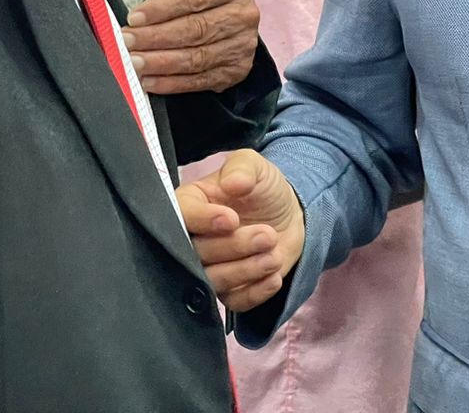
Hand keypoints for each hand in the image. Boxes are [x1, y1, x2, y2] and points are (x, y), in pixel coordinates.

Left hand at [121, 0, 260, 94]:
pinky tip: (149, 81)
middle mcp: (244, 13)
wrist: (224, 14)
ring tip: (134, 62)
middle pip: (196, 29)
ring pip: (197, 57)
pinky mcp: (237, 70)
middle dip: (156, 37)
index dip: (162, 9)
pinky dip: (172, 84)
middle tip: (126, 41)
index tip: (133, 17)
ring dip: (161, 63)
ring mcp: (243, 44)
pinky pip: (201, 80)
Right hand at [177, 150, 304, 311]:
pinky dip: (255, 292)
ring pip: (212, 281)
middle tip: (267, 235)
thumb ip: (242, 168)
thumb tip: (233, 182)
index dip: (203, 221)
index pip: (180, 217)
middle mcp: (192, 239)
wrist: (288, 215)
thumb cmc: (262, 189)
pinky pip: (234, 301)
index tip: (231, 219)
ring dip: (245, 270)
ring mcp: (209, 268)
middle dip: (234, 246)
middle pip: (196, 253)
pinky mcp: (229, 290)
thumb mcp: (255, 166)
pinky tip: (274, 277)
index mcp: (190, 205)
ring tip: (274, 255)